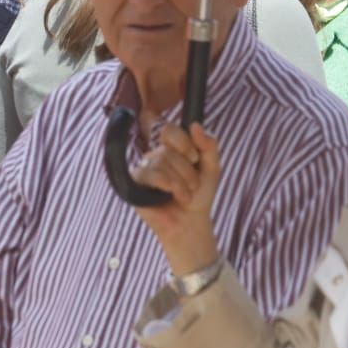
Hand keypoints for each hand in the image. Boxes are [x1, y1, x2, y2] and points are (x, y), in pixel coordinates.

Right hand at [130, 123, 220, 275]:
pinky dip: (168, 186)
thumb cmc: (199, 195)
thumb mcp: (211, 168)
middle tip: (192, 186)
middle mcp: (154, 156)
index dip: (184, 143)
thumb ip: (209, 145)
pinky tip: (170, 197)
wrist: (191, 222)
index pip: (169, 130)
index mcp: (170, 149)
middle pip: (167, 150)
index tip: (195, 158)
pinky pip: (151, 175)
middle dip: (187, 171)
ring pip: (161, 162)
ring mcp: (143, 169)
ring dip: (180, 183)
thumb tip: (195, 124)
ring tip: (183, 196)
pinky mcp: (135, 184)